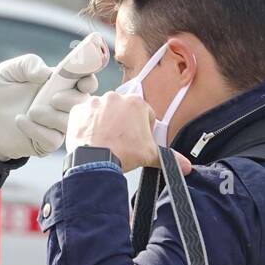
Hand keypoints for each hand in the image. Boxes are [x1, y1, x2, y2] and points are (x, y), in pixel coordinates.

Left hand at [14, 68, 98, 156]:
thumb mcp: (10, 70)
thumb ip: (29, 63)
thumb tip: (48, 73)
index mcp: (59, 84)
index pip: (85, 82)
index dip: (89, 80)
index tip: (84, 81)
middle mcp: (61, 106)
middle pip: (83, 104)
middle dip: (73, 100)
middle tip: (53, 98)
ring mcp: (54, 126)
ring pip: (70, 124)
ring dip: (54, 117)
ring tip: (31, 111)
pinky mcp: (44, 143)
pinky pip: (53, 141)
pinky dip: (38, 130)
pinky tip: (21, 122)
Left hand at [67, 92, 191, 174]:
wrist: (94, 160)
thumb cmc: (123, 154)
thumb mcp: (150, 155)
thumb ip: (170, 158)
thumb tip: (186, 166)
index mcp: (136, 104)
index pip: (144, 115)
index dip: (143, 130)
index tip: (138, 140)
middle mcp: (115, 98)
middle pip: (123, 111)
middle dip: (123, 125)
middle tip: (121, 143)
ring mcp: (95, 102)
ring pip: (103, 112)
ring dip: (104, 124)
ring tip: (105, 142)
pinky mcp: (78, 110)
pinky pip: (85, 116)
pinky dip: (87, 126)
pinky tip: (91, 139)